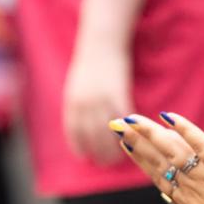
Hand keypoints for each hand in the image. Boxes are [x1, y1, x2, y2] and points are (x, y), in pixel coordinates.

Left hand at [62, 48, 131, 165]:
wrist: (102, 41)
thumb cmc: (90, 62)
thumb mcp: (77, 85)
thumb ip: (78, 105)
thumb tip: (83, 125)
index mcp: (72, 102)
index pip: (74, 132)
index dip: (81, 147)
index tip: (87, 157)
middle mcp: (85, 104)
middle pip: (92, 137)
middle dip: (99, 153)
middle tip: (107, 163)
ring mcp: (102, 100)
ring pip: (107, 134)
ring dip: (114, 149)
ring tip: (119, 157)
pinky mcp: (118, 95)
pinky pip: (122, 121)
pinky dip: (127, 133)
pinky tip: (131, 140)